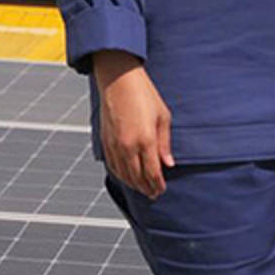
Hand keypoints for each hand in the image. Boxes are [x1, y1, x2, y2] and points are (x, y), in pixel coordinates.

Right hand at [92, 52, 173, 197]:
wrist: (118, 80)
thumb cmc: (143, 94)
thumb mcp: (163, 117)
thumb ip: (165, 144)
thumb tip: (168, 164)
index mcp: (145, 140)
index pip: (153, 172)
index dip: (158, 185)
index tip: (162, 190)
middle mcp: (128, 146)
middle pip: (138, 178)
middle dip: (147, 188)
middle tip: (154, 194)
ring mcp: (114, 145)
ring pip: (124, 174)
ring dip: (134, 184)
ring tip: (142, 189)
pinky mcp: (105, 141)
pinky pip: (112, 165)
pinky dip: (120, 175)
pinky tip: (127, 177)